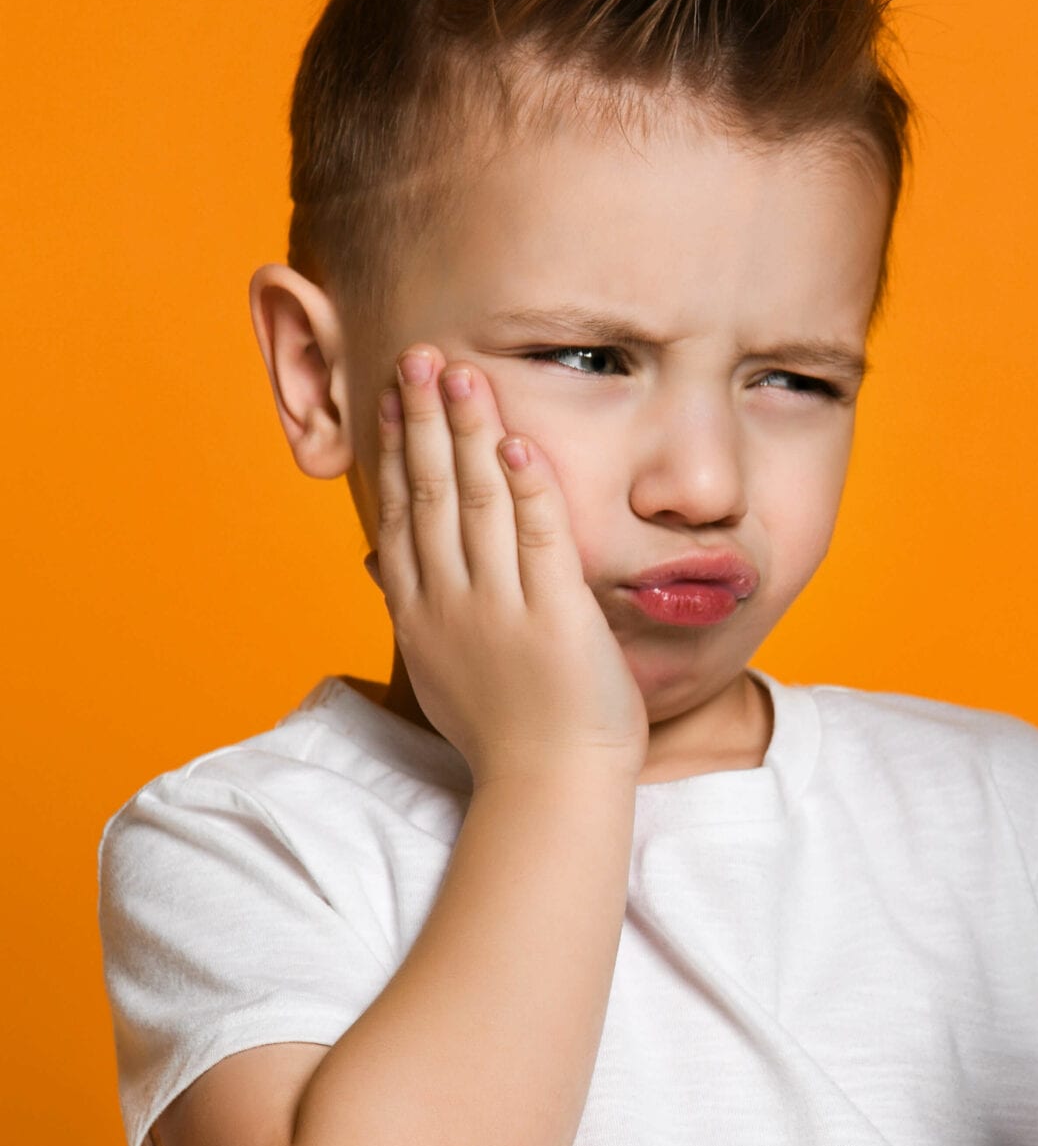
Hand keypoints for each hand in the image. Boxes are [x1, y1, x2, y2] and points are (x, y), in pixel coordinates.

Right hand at [366, 343, 648, 787]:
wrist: (549, 789)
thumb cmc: (506, 733)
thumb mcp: (439, 667)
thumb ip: (412, 607)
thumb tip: (375, 560)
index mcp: (420, 615)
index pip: (400, 514)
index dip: (397, 450)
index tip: (393, 396)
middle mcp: (450, 604)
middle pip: (430, 495)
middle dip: (423, 420)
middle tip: (417, 356)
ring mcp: (499, 610)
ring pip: (477, 504)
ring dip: (469, 434)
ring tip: (461, 375)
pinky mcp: (554, 617)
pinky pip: (537, 540)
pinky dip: (528, 488)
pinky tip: (520, 441)